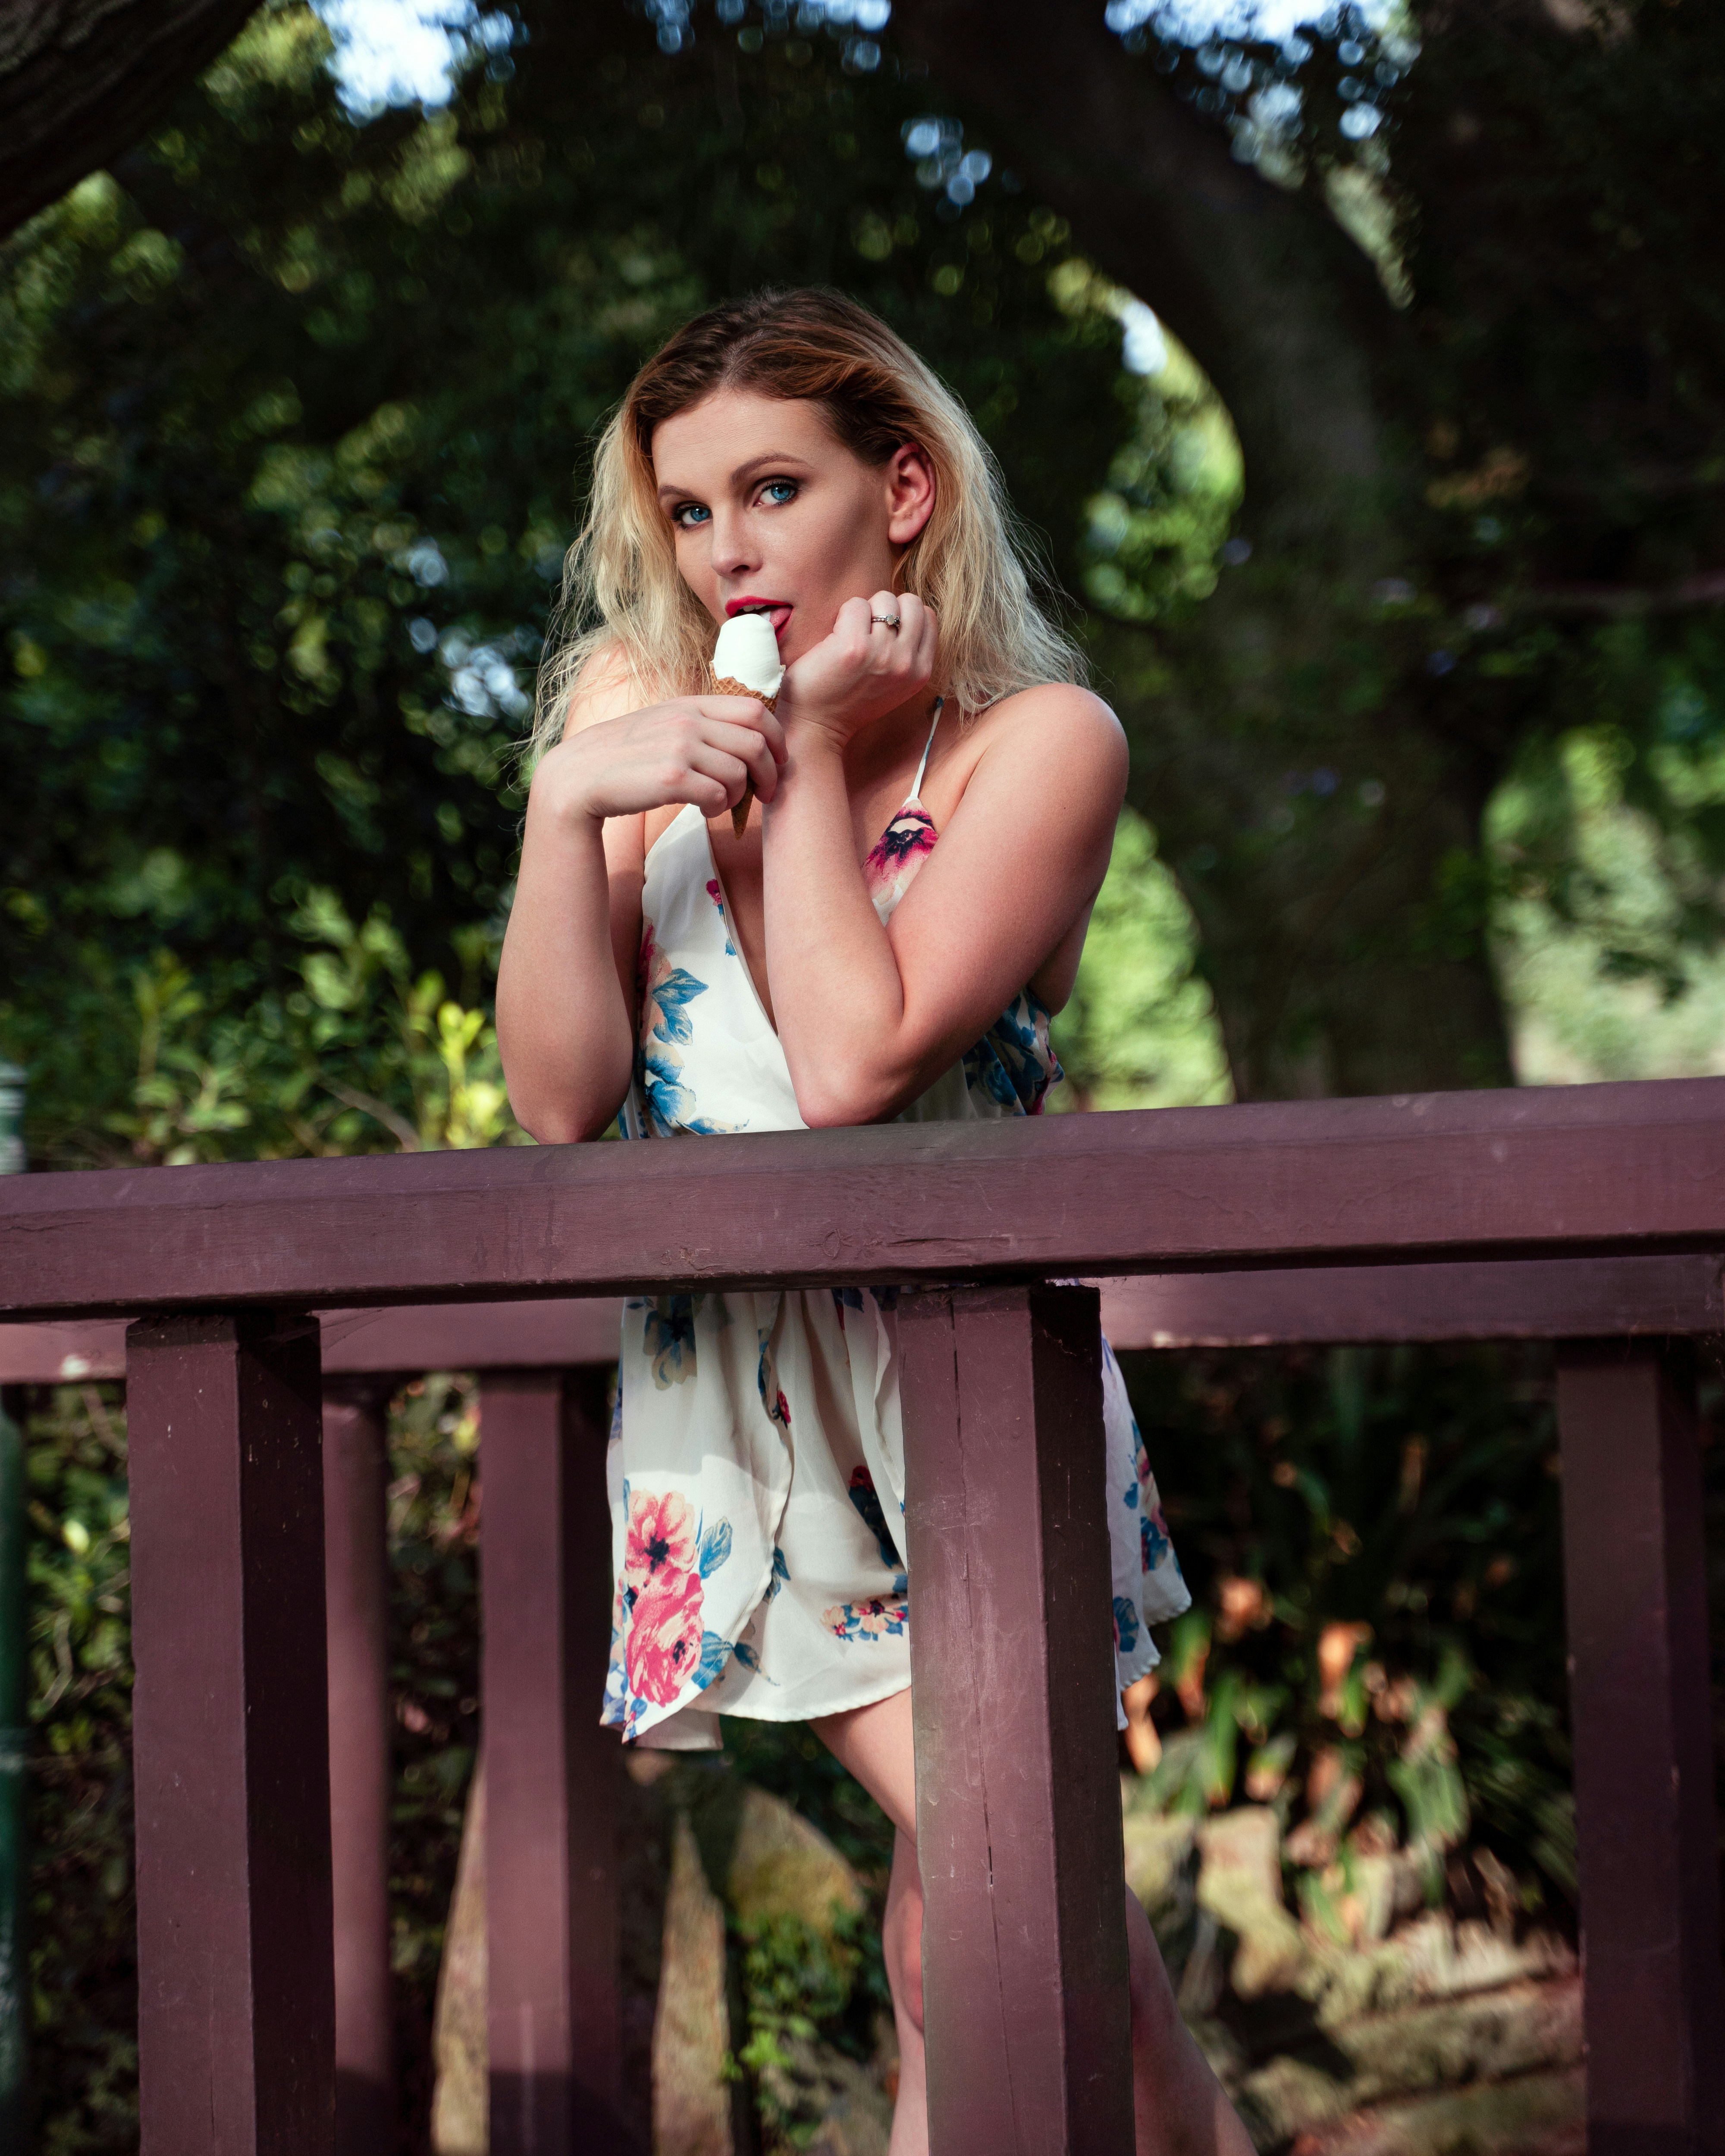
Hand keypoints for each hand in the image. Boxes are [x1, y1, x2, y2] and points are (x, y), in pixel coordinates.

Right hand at [530, 695, 786, 824]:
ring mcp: (678, 747)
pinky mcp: (670, 778)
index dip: (778, 738)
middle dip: (770, 773)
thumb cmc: (625, 759)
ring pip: (740, 773)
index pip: (755, 710)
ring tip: (721, 803)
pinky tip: (704, 809)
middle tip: (766, 793)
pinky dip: (719, 808)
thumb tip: (745, 737)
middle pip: (757, 743)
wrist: (577, 779)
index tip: (778, 761)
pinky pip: (719, 795)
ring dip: (740, 795)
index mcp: (689, 705)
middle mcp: (687, 720)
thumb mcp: (662, 727)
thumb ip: (698, 724)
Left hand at [780, 591, 937, 749]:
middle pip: (911, 603)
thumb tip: (905, 614)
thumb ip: (908, 654)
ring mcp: (882, 653)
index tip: (884, 630)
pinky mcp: (854, 646)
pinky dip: (844, 614)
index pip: (927, 616)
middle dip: (888, 607)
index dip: (904, 615)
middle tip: (868, 628)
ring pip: (885, 599)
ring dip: (866, 609)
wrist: (818, 726)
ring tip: (851, 633)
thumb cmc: (851, 701)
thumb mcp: (896, 685)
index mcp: (920, 672)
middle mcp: (906, 662)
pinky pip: (856, 605)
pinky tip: (835, 637)